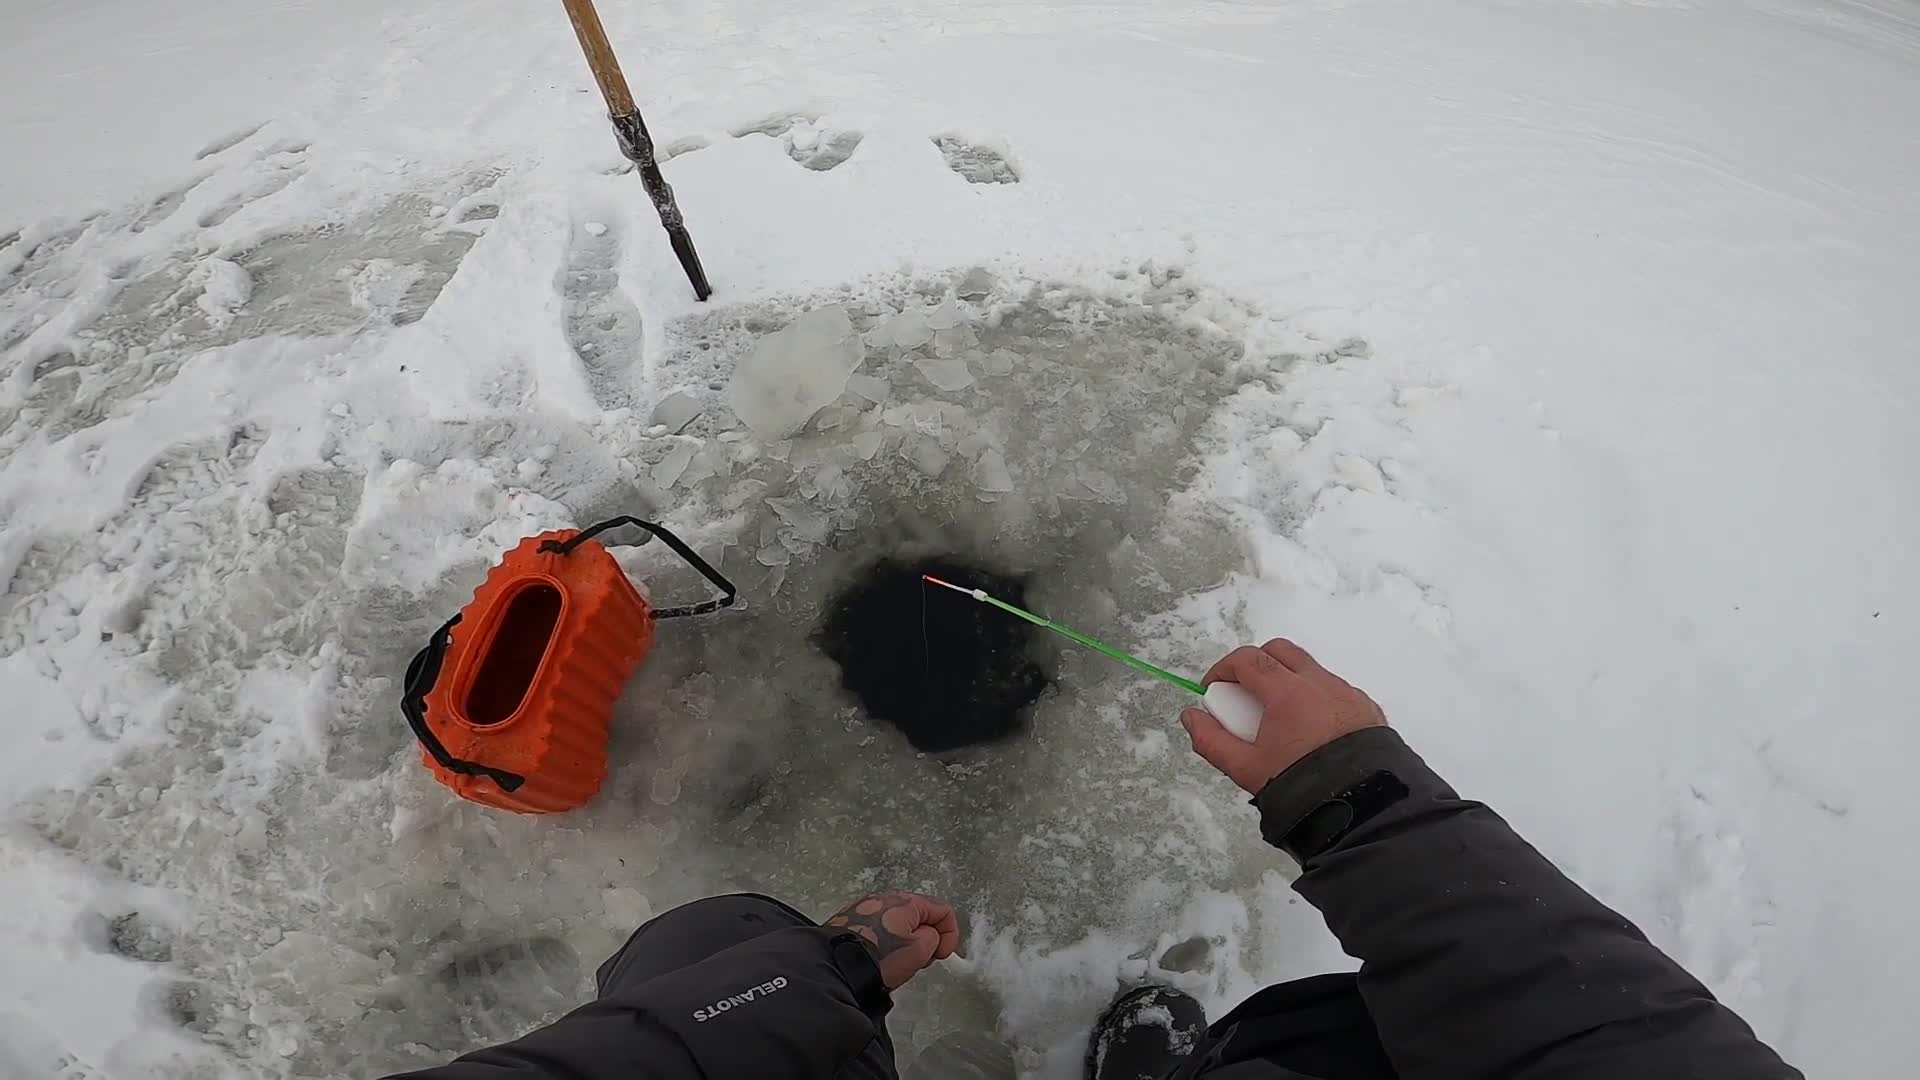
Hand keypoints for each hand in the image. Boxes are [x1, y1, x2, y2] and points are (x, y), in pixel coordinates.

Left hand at [823, 890, 960, 989]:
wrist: (837, 967)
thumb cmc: (876, 958)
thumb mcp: (920, 950)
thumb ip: (934, 938)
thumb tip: (928, 937)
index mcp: (906, 900)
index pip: (942, 910)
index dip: (950, 934)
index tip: (943, 954)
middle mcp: (885, 898)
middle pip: (920, 916)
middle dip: (928, 938)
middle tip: (923, 960)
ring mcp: (866, 909)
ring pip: (899, 924)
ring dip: (907, 942)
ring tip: (899, 964)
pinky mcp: (852, 922)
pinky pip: (880, 930)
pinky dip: (887, 943)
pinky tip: (881, 960)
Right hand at [1181, 639, 1385, 794]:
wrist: (1361, 807)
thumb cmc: (1300, 785)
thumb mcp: (1245, 769)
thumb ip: (1211, 740)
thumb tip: (1192, 716)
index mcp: (1287, 692)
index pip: (1247, 659)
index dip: (1223, 669)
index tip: (1214, 689)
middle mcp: (1320, 683)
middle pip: (1279, 651)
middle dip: (1255, 664)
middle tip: (1243, 695)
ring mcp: (1347, 693)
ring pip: (1309, 670)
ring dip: (1287, 680)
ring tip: (1277, 718)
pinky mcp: (1367, 708)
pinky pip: (1335, 690)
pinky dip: (1316, 698)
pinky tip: (1311, 731)